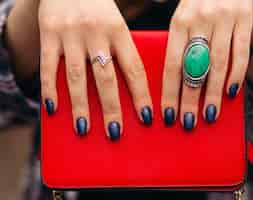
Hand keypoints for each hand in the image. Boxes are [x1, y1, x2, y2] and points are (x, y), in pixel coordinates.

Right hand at [39, 0, 152, 139]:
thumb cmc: (98, 4)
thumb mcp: (118, 18)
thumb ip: (131, 43)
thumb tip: (154, 59)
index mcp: (119, 31)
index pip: (134, 68)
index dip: (141, 95)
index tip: (146, 118)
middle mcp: (97, 33)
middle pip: (106, 78)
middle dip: (111, 109)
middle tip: (115, 133)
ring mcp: (71, 34)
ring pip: (77, 77)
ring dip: (80, 106)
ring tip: (84, 129)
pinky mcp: (49, 33)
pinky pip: (48, 65)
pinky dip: (50, 88)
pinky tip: (52, 108)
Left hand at [162, 0, 252, 129]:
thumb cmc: (196, 4)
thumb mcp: (180, 16)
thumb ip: (176, 43)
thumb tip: (174, 81)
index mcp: (178, 23)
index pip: (172, 65)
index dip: (170, 92)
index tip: (168, 115)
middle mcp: (200, 21)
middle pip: (194, 68)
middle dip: (189, 100)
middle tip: (187, 123)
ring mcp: (224, 19)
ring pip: (217, 64)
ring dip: (212, 94)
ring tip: (208, 116)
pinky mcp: (244, 18)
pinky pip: (241, 52)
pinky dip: (236, 75)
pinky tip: (231, 94)